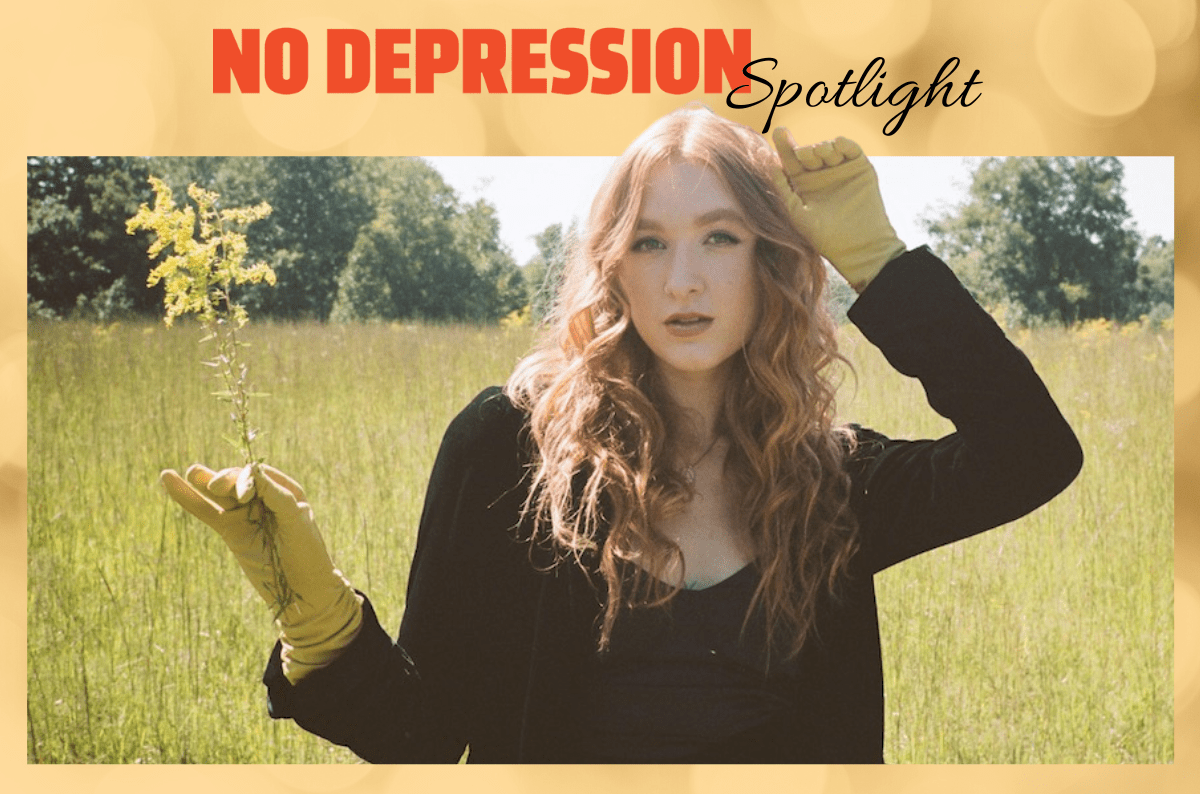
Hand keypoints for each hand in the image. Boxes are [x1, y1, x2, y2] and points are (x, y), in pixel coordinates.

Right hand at [161, 463, 363, 682]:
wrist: (302, 590)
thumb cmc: (306, 551)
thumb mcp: (295, 518)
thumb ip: (274, 495)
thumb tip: (250, 472)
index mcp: (284, 489)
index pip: (257, 474)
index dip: (246, 479)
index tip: (244, 497)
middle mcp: (262, 498)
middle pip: (235, 480)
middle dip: (224, 480)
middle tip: (215, 487)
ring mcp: (244, 515)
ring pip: (217, 494)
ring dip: (203, 481)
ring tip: (191, 472)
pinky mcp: (230, 531)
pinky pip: (206, 511)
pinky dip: (188, 498)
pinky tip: (169, 481)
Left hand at [771, 129, 906, 291]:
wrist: (857, 245)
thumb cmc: (823, 235)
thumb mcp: (796, 212)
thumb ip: (783, 189)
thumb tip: (771, 164)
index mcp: (803, 183)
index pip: (791, 160)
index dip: (784, 144)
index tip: (779, 131)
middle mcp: (821, 174)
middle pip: (809, 151)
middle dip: (806, 150)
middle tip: (805, 156)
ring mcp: (840, 169)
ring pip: (828, 147)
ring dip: (822, 147)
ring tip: (820, 155)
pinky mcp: (860, 168)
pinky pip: (851, 149)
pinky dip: (844, 143)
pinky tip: (837, 144)